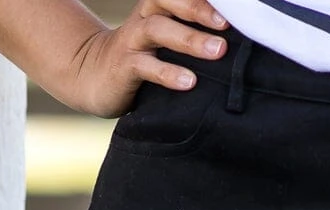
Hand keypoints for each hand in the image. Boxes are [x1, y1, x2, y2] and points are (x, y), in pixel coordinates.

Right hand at [65, 0, 229, 115]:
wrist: (93, 74)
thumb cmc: (143, 57)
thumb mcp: (167, 38)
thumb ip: (193, 33)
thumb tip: (235, 41)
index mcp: (159, 6)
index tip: (236, 6)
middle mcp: (146, 16)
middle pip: (171, 2)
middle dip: (201, 10)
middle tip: (228, 25)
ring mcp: (133, 40)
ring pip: (159, 30)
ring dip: (190, 39)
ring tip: (218, 51)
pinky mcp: (124, 67)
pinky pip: (145, 66)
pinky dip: (168, 73)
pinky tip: (189, 81)